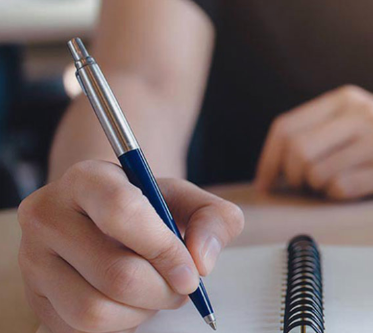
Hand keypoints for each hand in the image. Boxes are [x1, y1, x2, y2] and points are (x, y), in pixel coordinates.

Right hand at [18, 160, 244, 332]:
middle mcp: (48, 216)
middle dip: (162, 291)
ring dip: (140, 312)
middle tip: (180, 287)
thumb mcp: (189, 201)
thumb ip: (214, 219)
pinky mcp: (35, 299)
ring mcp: (33, 260)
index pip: (123, 212)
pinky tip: (128, 304)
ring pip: (95, 311)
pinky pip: (80, 330)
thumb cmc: (150, 210)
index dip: (165, 250)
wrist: (105, 222)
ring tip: (153, 294)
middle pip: (116, 274)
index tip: (192, 273)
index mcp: (87, 179)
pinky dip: (118, 325)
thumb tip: (202, 261)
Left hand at [256, 85, 372, 199]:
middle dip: (292, 176)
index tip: (267, 181)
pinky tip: (354, 187)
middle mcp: (357, 114)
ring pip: (316, 172)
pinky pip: (341, 188)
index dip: (268, 159)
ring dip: (318, 187)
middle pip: (297, 150)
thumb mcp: (360, 115)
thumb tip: (277, 163)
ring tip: (335, 183)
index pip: (287, 127)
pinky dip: (338, 195)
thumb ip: (324, 128)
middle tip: (303, 185)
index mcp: (344, 99)